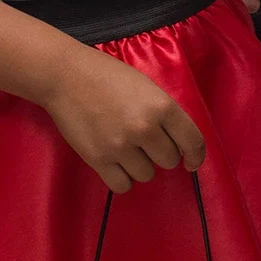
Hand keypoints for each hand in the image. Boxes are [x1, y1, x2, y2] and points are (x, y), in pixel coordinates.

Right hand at [43, 47, 204, 194]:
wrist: (64, 75)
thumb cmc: (107, 75)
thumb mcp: (146, 87)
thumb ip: (164, 113)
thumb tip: (179, 144)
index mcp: (161, 106)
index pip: (193, 142)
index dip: (196, 156)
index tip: (190, 162)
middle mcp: (145, 128)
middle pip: (169, 161)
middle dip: (159, 153)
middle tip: (142, 140)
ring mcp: (121, 146)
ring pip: (146, 174)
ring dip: (139, 165)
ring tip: (123, 147)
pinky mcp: (99, 159)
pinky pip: (123, 185)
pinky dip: (121, 177)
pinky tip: (114, 163)